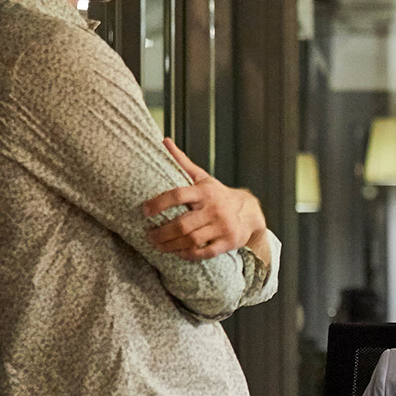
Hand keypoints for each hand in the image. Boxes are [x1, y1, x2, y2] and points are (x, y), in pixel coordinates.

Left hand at [143, 138, 267, 260]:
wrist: (251, 212)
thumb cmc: (219, 194)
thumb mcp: (203, 178)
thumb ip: (183, 162)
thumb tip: (164, 141)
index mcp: (205, 192)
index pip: (179, 196)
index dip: (159, 203)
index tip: (145, 211)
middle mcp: (214, 209)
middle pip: (183, 224)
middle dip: (162, 233)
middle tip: (148, 236)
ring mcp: (222, 227)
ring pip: (192, 240)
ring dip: (171, 245)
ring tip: (158, 246)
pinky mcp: (228, 242)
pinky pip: (205, 252)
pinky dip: (189, 254)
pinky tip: (178, 253)